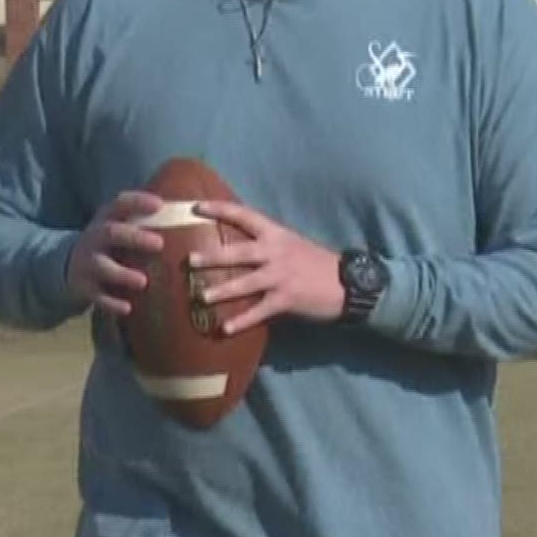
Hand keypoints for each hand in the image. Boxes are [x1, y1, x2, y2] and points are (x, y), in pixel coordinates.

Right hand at [65, 190, 166, 317]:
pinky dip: (112, 303)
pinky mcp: (84, 287)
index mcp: (107, 218)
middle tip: (159, 243)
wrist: (70, 265)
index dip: (138, 202)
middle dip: (134, 237)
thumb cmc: (111, 242)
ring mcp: (87, 262)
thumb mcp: (120, 225)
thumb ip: (145, 220)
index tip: (159, 205)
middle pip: (111, 233)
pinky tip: (127, 308)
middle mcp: (95, 237)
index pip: (120, 204)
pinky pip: (97, 296)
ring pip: (102, 267)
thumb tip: (192, 211)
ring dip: (122, 274)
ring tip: (143, 281)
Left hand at [188, 201, 345, 334]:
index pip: (244, 215)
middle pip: (238, 252)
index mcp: (276, 234)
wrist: (347, 283)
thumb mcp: (292, 244)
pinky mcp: (285, 299)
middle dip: (212, 256)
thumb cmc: (316, 262)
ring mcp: (280, 277)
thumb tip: (235, 245)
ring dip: (221, 290)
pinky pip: (258, 311)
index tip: (196, 207)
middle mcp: (275, 253)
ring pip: (244, 283)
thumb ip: (266, 244)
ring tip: (201, 297)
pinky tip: (225, 328)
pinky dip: (241, 320)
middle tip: (190, 261)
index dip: (220, 209)